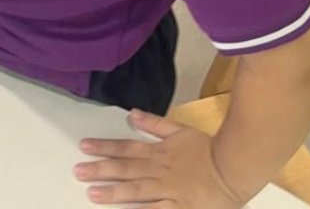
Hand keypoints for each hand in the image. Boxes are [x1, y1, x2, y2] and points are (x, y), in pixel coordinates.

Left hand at [75, 111, 244, 207]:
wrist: (232, 167)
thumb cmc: (206, 148)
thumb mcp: (179, 129)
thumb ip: (155, 124)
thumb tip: (132, 115)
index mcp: (157, 152)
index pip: (125, 148)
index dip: (104, 147)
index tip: (83, 147)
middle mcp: (158, 170)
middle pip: (125, 170)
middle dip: (100, 170)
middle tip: (78, 171)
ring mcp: (168, 191)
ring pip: (136, 191)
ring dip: (113, 193)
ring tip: (92, 194)